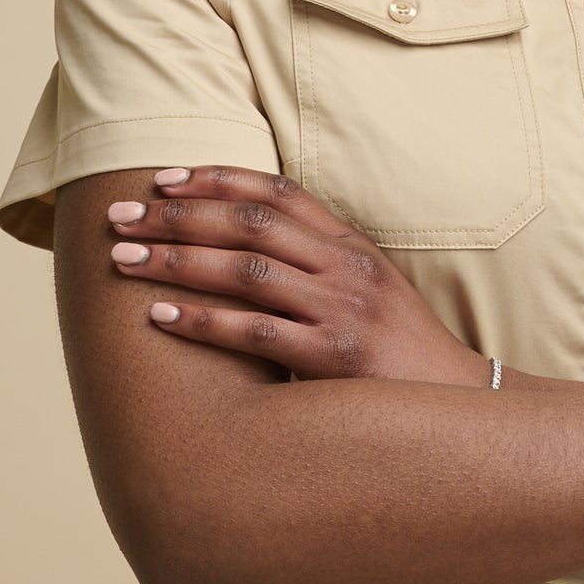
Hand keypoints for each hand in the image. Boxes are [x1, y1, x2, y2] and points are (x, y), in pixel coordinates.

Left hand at [107, 164, 490, 386]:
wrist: (462, 406)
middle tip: (120, 217)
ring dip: (177, 260)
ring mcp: (343, 310)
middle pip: (250, 223)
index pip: (278, 192)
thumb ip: (318, 266)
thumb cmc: (401, 355)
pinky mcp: (336, 359)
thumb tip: (243, 249)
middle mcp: (347, 267)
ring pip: (246, 269)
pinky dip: (204, 321)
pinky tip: (161, 317)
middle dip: (178, 215)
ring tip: (124, 259)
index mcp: (352, 244)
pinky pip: (258, 332)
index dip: (217, 178)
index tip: (163, 178)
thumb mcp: (368, 293)